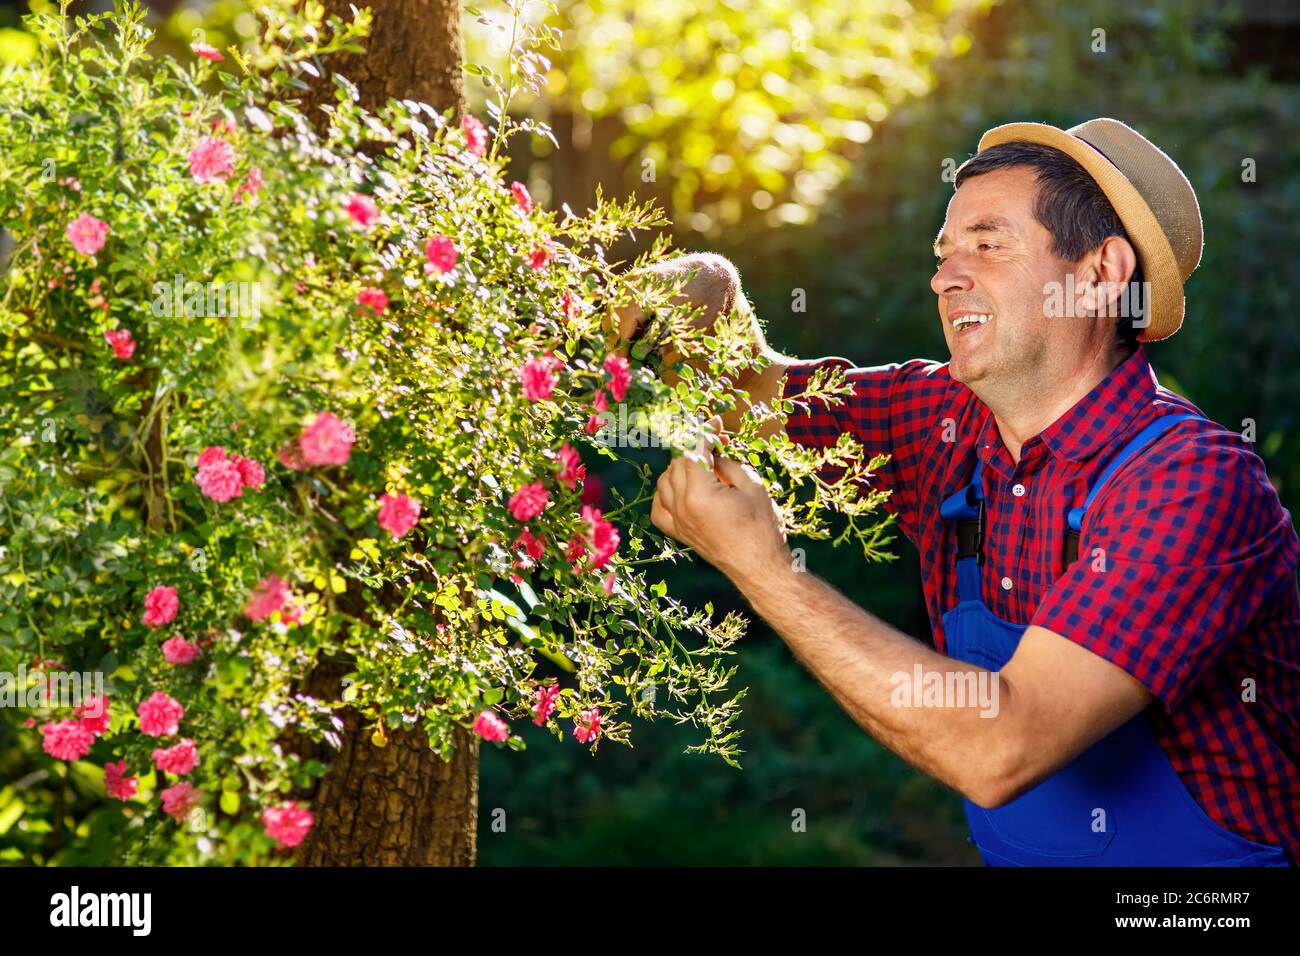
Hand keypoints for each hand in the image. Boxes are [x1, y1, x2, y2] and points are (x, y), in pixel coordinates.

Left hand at [650, 416, 789, 583]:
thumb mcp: (752, 487)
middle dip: (695, 448)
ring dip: (682, 467)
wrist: (759, 568)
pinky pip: (659, 505)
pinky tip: (683, 488)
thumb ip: (726, 464)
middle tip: (718, 443)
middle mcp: (681, 507)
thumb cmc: (763, 528)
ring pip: (666, 481)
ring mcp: (676, 521)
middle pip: (677, 463)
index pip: (693, 451)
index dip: (704, 432)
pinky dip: (667, 492)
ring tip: (706, 465)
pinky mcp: (677, 533)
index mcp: (699, 494)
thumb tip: (712, 450)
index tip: (715, 421)